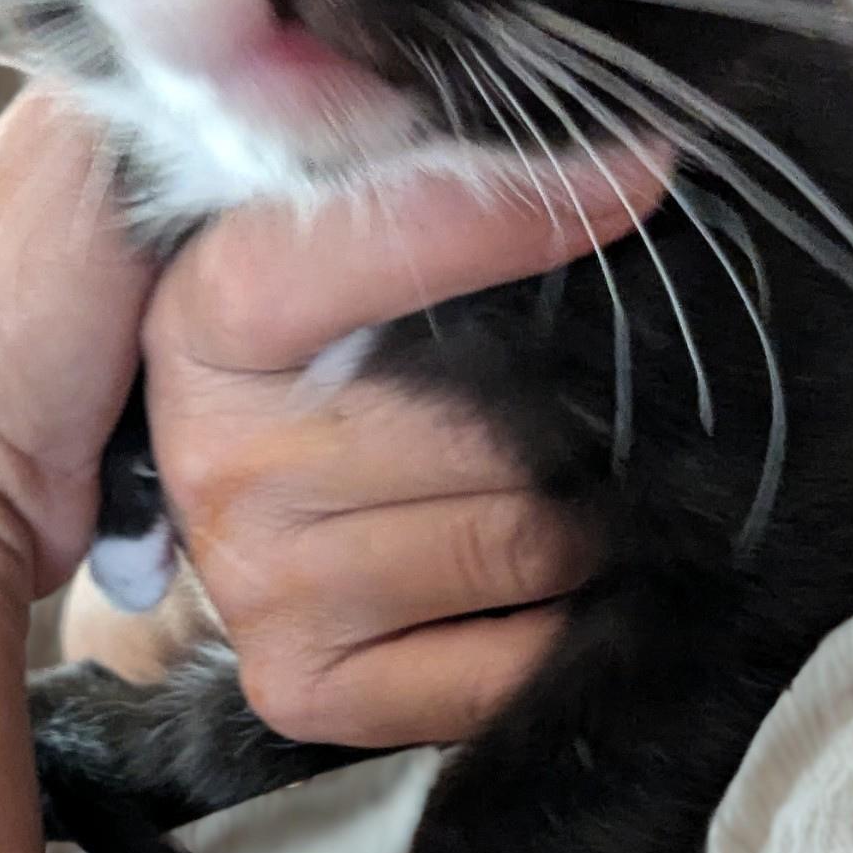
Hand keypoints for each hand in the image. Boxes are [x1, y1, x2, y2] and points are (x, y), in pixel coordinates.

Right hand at [122, 154, 662, 749]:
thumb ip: (433, 190)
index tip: (640, 173)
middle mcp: (221, 462)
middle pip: (496, 430)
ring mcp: (259, 588)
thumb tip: (630, 163)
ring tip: (604, 482)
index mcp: (211, 320)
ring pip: (526, 545)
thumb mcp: (329, 248)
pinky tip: (576, 587)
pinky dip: (574, 630)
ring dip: (604, 517)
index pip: (374, 246)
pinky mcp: (300, 690)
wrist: (231, 501)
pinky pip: (508, 672)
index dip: (513, 217)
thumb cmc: (314, 360)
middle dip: (593, 409)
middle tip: (636, 388)